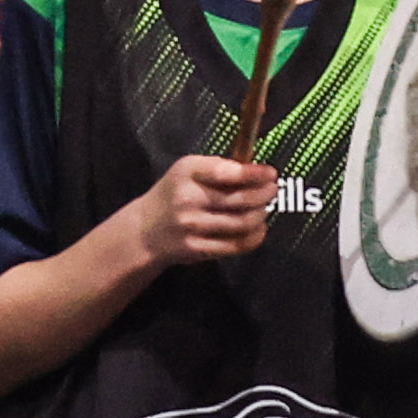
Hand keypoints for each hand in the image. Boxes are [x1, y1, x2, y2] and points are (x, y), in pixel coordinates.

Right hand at [127, 154, 276, 265]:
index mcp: (186, 173)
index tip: (270, 173)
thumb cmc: (173, 195)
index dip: (253, 173)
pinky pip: (237, 244)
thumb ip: (218, 168)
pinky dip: (255, 236)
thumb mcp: (186, 171)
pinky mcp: (198, 249)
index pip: (225, 172)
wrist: (145, 231)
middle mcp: (187, 199)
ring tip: (264, 209)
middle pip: (240, 199)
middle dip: (264, 194)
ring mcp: (192, 226)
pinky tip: (258, 228)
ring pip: (243, 222)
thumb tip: (256, 172)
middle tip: (272, 190)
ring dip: (261, 214)